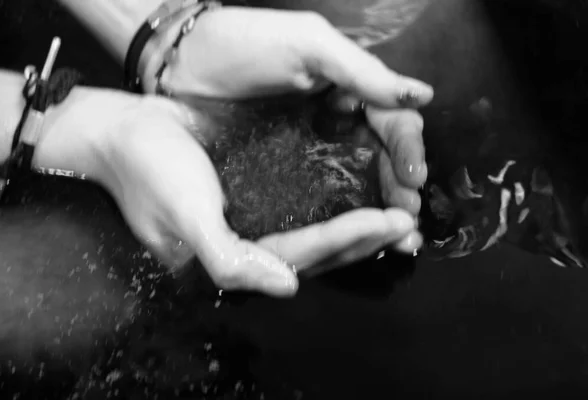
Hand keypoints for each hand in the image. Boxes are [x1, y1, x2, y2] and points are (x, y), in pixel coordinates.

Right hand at [40, 88, 421, 296]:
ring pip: (314, 232)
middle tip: (407, 223)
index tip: (389, 222)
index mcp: (228, 258)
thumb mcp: (184, 216)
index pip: (299, 255)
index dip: (346, 240)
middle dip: (363, 240)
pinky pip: (302, 207)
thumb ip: (230, 259)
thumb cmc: (149, 171)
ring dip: (357, 227)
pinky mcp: (254, 195)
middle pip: (315, 252)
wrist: (125, 130)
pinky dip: (334, 205)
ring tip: (397, 217)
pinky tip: (359, 197)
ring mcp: (250, 220)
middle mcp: (245, 245)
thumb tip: (287, 287)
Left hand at [145, 6, 432, 214]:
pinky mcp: (282, 173)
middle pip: (380, 161)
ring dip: (376, 211)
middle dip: (398, 190)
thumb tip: (424, 96)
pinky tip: (350, 236)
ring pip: (354, 183)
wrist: (179, 64)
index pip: (393, 123)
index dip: (408, 151)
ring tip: (392, 239)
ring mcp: (308, 151)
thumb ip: (363, 72)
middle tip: (407, 222)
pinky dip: (337, 216)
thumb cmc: (242, 43)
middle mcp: (335, 124)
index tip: (413, 179)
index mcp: (349, 90)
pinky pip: (317, 196)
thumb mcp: (307, 45)